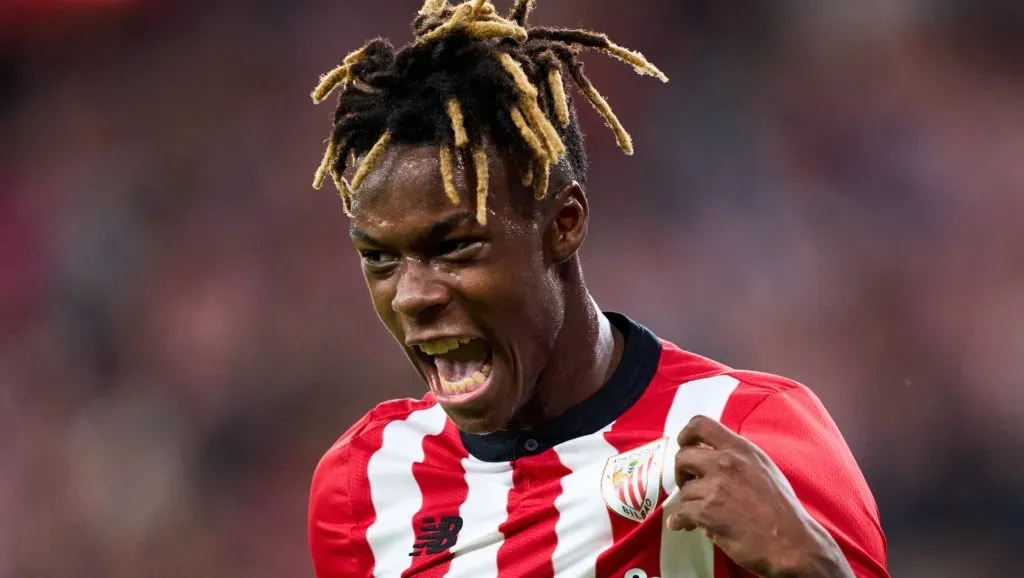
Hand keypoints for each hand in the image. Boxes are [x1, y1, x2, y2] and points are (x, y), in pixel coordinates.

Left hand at [665, 416, 853, 577]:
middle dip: (681, 472)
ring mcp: (716, 487)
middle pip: (682, 456)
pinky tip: (684, 525)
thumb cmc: (781, 509)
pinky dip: (679, 521)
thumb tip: (711, 456)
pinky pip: (680, 513)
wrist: (791, 542)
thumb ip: (737, 457)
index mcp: (740, 449)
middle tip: (689, 485)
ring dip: (687, 503)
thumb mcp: (763, 468)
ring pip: (683, 490)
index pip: (700, 424)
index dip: (685, 435)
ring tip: (696, 514)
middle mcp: (726, 463)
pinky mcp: (708, 512)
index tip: (684, 446)